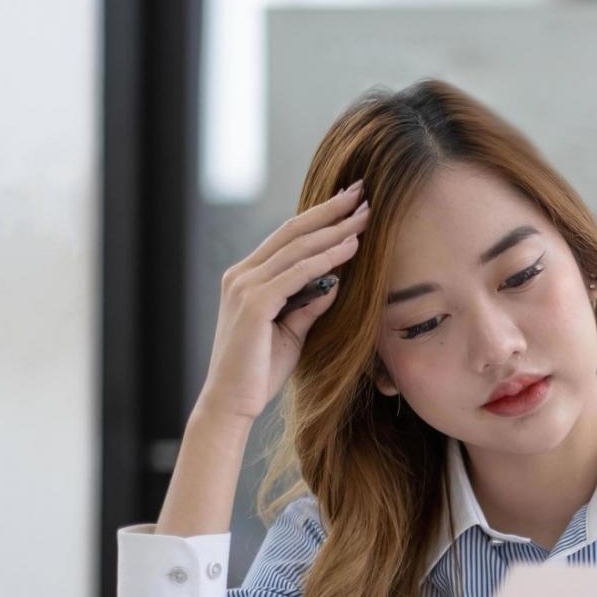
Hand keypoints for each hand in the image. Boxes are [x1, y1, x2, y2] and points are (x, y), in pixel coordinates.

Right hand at [197, 180, 370, 421]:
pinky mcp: (254, 304)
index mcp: (247, 278)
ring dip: (335, 230)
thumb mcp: (292, 331)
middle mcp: (242, 275)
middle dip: (331, 211)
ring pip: (298, 248)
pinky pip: (298, 274)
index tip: (350, 203)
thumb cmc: (259, 371)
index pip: (288, 237)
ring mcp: (245, 287)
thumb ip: (309, 304)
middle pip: (293, 232)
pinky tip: (351, 249)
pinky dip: (327, 259)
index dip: (320, 217)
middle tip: (363, 192)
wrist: (231, 403)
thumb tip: (336, 282)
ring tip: (366, 216)